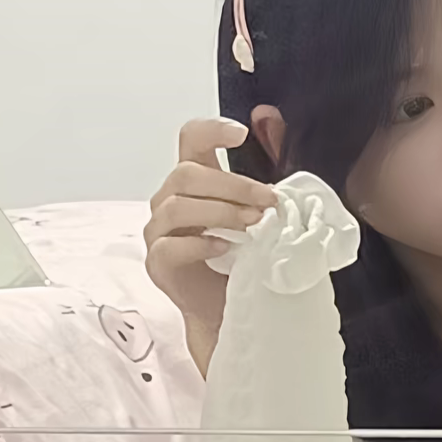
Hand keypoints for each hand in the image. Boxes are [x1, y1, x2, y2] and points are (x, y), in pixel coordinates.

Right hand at [144, 119, 277, 343]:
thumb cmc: (238, 262)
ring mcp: (158, 231)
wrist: (225, 310)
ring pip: (177, 206)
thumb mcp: (255, 224)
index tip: (242, 135)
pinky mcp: (157, 262)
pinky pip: (170, 246)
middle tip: (268, 202)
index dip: (212, 131)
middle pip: (187, 174)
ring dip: (220, 212)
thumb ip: (261, 199)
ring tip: (253, 226)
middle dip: (233, 185)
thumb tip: (284, 186)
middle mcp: (168, 200)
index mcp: (192, 182)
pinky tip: (224, 249)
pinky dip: (199, 244)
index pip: (191, 139)